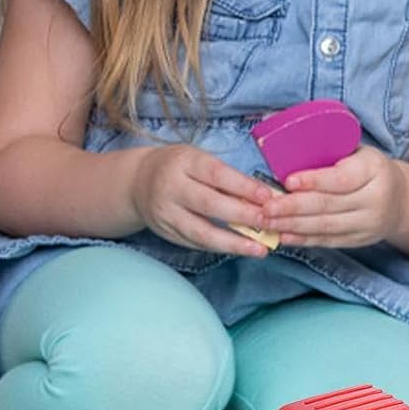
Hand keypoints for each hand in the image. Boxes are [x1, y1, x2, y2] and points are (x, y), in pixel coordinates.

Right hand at [129, 144, 273, 256]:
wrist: (138, 182)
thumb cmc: (181, 167)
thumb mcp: (199, 159)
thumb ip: (226, 176)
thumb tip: (263, 196)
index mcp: (185, 163)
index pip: (217, 175)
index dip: (243, 187)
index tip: (268, 197)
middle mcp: (172, 188)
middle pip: (210, 205)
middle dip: (242, 215)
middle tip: (270, 223)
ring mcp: (166, 214)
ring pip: (201, 232)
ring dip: (234, 243)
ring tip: (260, 249)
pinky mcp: (166, 233)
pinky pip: (195, 243)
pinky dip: (220, 248)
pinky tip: (240, 250)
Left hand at [264, 146, 408, 247]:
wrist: (403, 200)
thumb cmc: (371, 169)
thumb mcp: (361, 153)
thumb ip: (331, 151)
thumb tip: (285, 140)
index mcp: (375, 169)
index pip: (342, 179)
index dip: (314, 181)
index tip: (287, 182)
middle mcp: (375, 199)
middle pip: (329, 205)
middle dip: (293, 207)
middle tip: (266, 207)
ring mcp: (368, 223)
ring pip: (325, 226)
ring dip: (292, 225)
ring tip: (267, 222)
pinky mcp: (359, 240)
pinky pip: (327, 241)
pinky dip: (303, 239)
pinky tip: (283, 236)